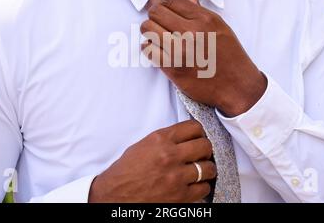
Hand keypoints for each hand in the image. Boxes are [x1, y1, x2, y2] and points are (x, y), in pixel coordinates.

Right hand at [88, 120, 216, 202]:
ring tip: (201, 171)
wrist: (115, 195)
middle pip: (205, 146)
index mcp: (160, 139)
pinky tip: (195, 185)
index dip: (199, 132)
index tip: (199, 137)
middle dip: (206, 150)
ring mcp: (176, 176)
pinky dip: (202, 187)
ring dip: (206, 169)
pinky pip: (204, 188)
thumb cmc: (126, 171)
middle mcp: (170, 155)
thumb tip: (185, 138)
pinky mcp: (180, 196)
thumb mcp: (143, 146)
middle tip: (202, 155)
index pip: (194, 127)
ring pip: (208, 168)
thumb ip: (165, 140)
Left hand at [140, 0, 266, 116]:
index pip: (170, 0)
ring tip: (156, 35)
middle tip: (156, 21)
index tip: (156, 5)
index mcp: (204, 19)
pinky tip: (156, 48)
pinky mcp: (173, 68)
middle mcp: (191, 32)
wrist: (236, 85)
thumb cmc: (229, 55)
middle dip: (152, 15)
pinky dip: (148, 48)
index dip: (158, 0)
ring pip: (148, 29)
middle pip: (155, 12)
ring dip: (149, 31)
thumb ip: (200, 10)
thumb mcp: (220, 27)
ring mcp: (180, 51)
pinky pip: (148, 50)